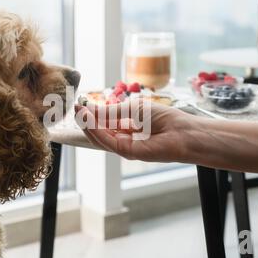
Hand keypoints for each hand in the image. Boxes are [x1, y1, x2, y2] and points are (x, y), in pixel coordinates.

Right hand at [74, 99, 194, 162]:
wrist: (182, 131)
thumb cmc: (163, 118)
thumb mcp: (132, 109)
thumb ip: (110, 112)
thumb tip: (90, 109)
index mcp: (127, 127)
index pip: (104, 123)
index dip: (91, 115)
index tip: (79, 105)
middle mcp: (124, 138)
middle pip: (100, 132)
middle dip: (86, 121)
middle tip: (75, 109)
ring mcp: (125, 146)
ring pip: (101, 138)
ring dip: (88, 126)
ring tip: (79, 112)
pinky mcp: (128, 152)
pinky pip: (108, 142)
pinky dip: (97, 132)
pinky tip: (89, 121)